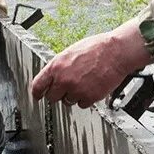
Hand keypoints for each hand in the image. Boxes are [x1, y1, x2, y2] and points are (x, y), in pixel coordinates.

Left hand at [30, 19, 152, 107]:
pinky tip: (92, 86)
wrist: (116, 52)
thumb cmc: (96, 48)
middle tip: (68, 86)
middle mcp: (64, 80)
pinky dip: (86, 98)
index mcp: (56, 66)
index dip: (37, 93)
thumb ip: (59, 67)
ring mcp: (76, 90)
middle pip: (52, 97)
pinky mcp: (89, 97)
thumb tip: (52, 78)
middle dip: (59, 93)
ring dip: (74, 95)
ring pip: (68, 101)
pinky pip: (82, 104)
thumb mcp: (70, 53)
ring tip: (85, 82)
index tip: (38, 96)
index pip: (38, 85)